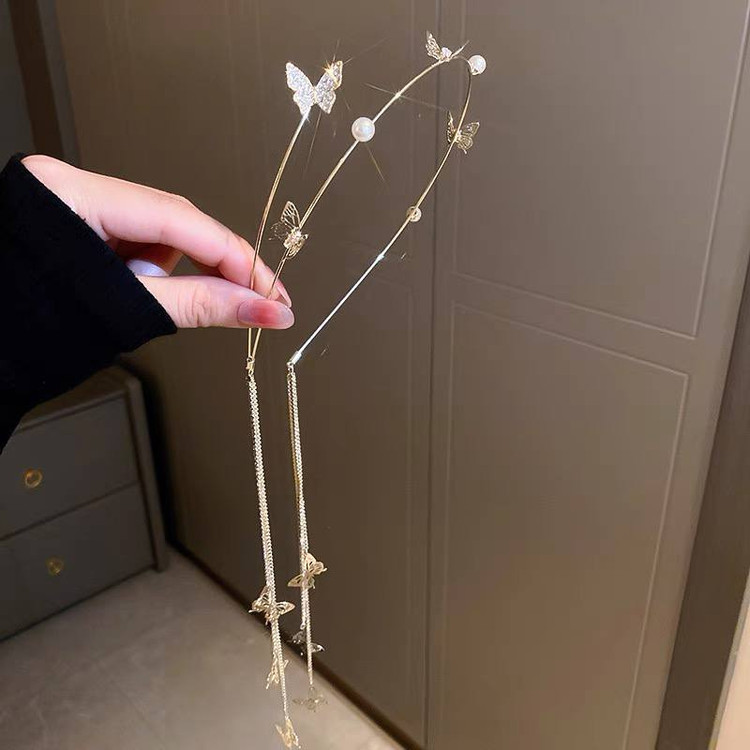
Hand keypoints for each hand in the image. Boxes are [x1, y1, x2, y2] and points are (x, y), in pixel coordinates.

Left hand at [22, 155, 292, 328]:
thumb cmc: (29, 333)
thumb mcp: (125, 312)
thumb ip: (202, 305)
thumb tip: (264, 309)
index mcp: (70, 195)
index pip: (179, 219)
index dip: (235, 259)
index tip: (273, 293)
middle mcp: (72, 188)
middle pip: (174, 220)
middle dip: (211, 266)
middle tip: (254, 303)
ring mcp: (75, 204)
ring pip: (159, 232)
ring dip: (173, 271)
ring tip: (144, 302)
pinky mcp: (80, 223)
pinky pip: (138, 240)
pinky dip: (152, 270)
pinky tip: (135, 290)